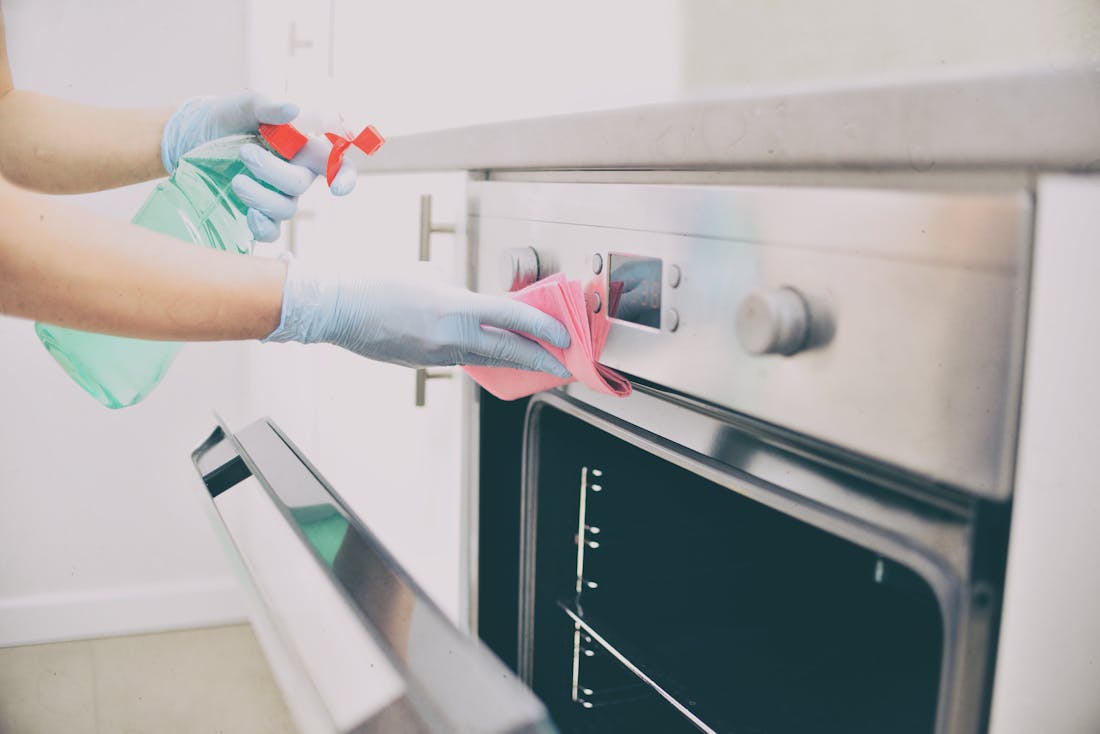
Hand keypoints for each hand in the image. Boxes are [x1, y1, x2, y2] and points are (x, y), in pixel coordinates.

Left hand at [160, 92, 356, 241]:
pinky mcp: (257, 214)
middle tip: (245, 153)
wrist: (190, 138)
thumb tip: (293, 108)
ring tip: (236, 180)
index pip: (334, 163)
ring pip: (285, 209)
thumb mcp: (242, 106)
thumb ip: (267, 106)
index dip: (343, 177)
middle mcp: (293, 174)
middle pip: (300, 185)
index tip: (336, 188)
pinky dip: (263, 227)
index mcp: (300, 147)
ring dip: (262, 197)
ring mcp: (276, 196)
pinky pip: (271, 231)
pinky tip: (248, 214)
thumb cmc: (224, 118)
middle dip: (274, 172)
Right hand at [264, 258, 570, 376]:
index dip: (542, 328)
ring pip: (484, 358)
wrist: (335, 308)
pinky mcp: (422, 362)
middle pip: (507, 350)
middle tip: (562, 365)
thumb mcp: (425, 274)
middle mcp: (449, 336)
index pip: (512, 318)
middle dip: (539, 359)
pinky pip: (458, 358)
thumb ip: (453, 289)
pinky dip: (477, 355)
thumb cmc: (374, 282)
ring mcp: (436, 354)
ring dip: (511, 360)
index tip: (562, 336)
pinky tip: (487, 352)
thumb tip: (466, 299)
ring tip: (534, 360)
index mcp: (453, 307)